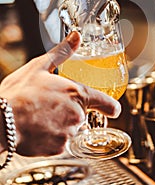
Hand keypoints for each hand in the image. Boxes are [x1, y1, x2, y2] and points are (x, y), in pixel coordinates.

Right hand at [0, 31, 120, 156]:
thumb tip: (76, 36)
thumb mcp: (40, 66)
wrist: (1, 121)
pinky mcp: (58, 149)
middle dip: (70, 111)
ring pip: (70, 129)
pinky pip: (59, 143)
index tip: (114, 110)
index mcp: (77, 93)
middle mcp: (77, 115)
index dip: (110, 106)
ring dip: (60, 124)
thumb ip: (62, 52)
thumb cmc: (19, 93)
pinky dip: (51, 137)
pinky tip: (37, 129)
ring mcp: (68, 133)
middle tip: (49, 105)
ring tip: (40, 116)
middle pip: (82, 115)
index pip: (105, 102)